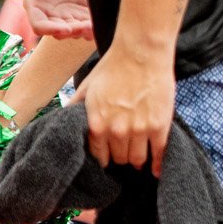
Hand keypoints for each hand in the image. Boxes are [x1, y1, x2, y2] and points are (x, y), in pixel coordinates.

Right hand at [15, 0, 93, 39]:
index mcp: (36, 3)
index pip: (39, 25)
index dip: (51, 29)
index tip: (65, 29)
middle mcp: (50, 12)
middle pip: (58, 32)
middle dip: (71, 32)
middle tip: (84, 27)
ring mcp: (68, 14)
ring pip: (74, 32)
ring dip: (83, 32)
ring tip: (93, 26)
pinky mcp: (84, 12)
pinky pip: (88, 26)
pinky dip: (93, 28)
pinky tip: (99, 24)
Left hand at [75, 39, 174, 174]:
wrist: (141, 52)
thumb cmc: (113, 67)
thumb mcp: (87, 87)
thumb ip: (75, 107)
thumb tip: (63, 119)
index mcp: (97, 124)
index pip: (98, 155)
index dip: (102, 157)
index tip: (107, 157)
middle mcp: (117, 131)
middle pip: (119, 159)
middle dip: (119, 158)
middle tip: (123, 154)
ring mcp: (140, 130)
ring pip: (137, 159)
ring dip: (136, 161)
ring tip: (137, 159)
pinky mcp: (159, 126)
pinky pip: (159, 153)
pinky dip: (157, 164)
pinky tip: (156, 170)